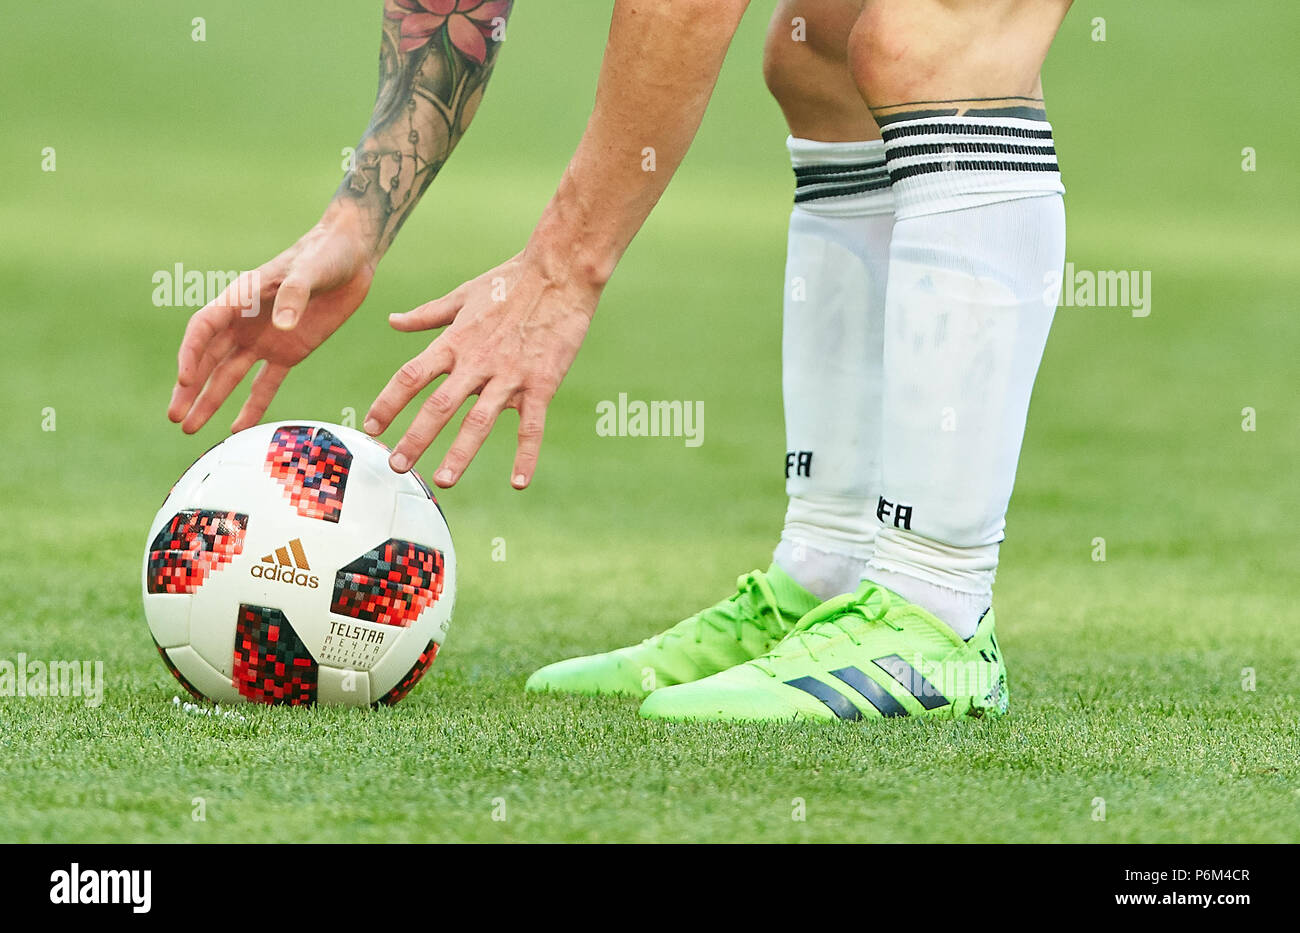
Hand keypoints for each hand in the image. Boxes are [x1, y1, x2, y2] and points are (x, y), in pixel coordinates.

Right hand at [167, 209, 375, 432]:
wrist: (350, 257)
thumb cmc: (324, 254)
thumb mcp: (309, 270)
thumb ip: (294, 295)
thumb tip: (282, 327)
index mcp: (240, 297)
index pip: (204, 328)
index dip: (191, 354)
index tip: (185, 380)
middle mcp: (244, 322)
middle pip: (208, 358)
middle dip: (190, 388)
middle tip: (174, 417)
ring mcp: (264, 339)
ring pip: (229, 375)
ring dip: (210, 401)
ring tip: (191, 428)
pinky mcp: (289, 352)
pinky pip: (265, 384)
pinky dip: (253, 406)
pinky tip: (238, 429)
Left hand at [364, 252, 597, 488]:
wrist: (560, 272)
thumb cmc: (510, 281)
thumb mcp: (462, 295)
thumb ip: (426, 315)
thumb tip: (392, 321)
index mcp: (455, 341)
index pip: (412, 376)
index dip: (389, 403)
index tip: (371, 426)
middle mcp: (477, 362)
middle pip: (439, 405)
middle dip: (416, 438)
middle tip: (397, 466)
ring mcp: (510, 375)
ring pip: (479, 421)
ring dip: (460, 453)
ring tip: (443, 481)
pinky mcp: (541, 383)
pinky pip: (532, 426)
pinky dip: (526, 456)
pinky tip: (519, 483)